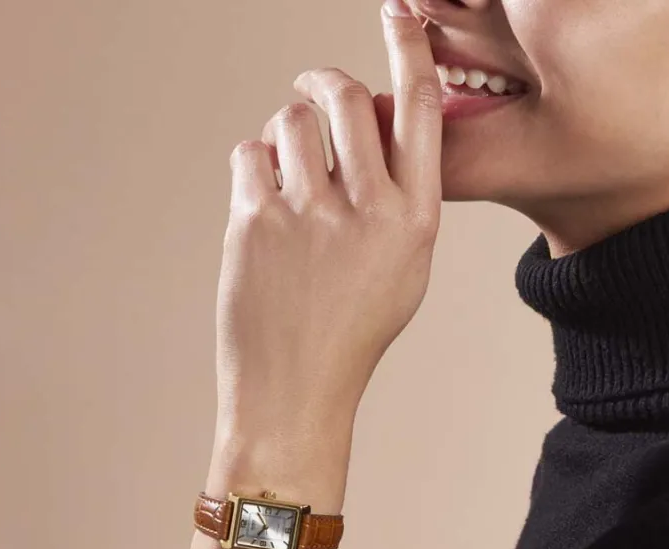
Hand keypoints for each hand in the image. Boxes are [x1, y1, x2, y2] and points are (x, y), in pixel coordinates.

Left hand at [214, 1, 442, 442]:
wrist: (296, 391)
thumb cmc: (349, 334)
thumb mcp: (401, 270)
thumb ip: (398, 198)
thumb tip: (373, 123)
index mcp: (415, 219)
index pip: (420, 109)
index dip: (409, 49)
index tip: (399, 14)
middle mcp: (369, 209)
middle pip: (347, 97)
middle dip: (323, 83)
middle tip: (309, 90)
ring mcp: (310, 215)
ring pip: (291, 122)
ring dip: (284, 133)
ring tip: (284, 173)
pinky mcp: (255, 223)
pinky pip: (248, 156)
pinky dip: (252, 169)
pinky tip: (260, 206)